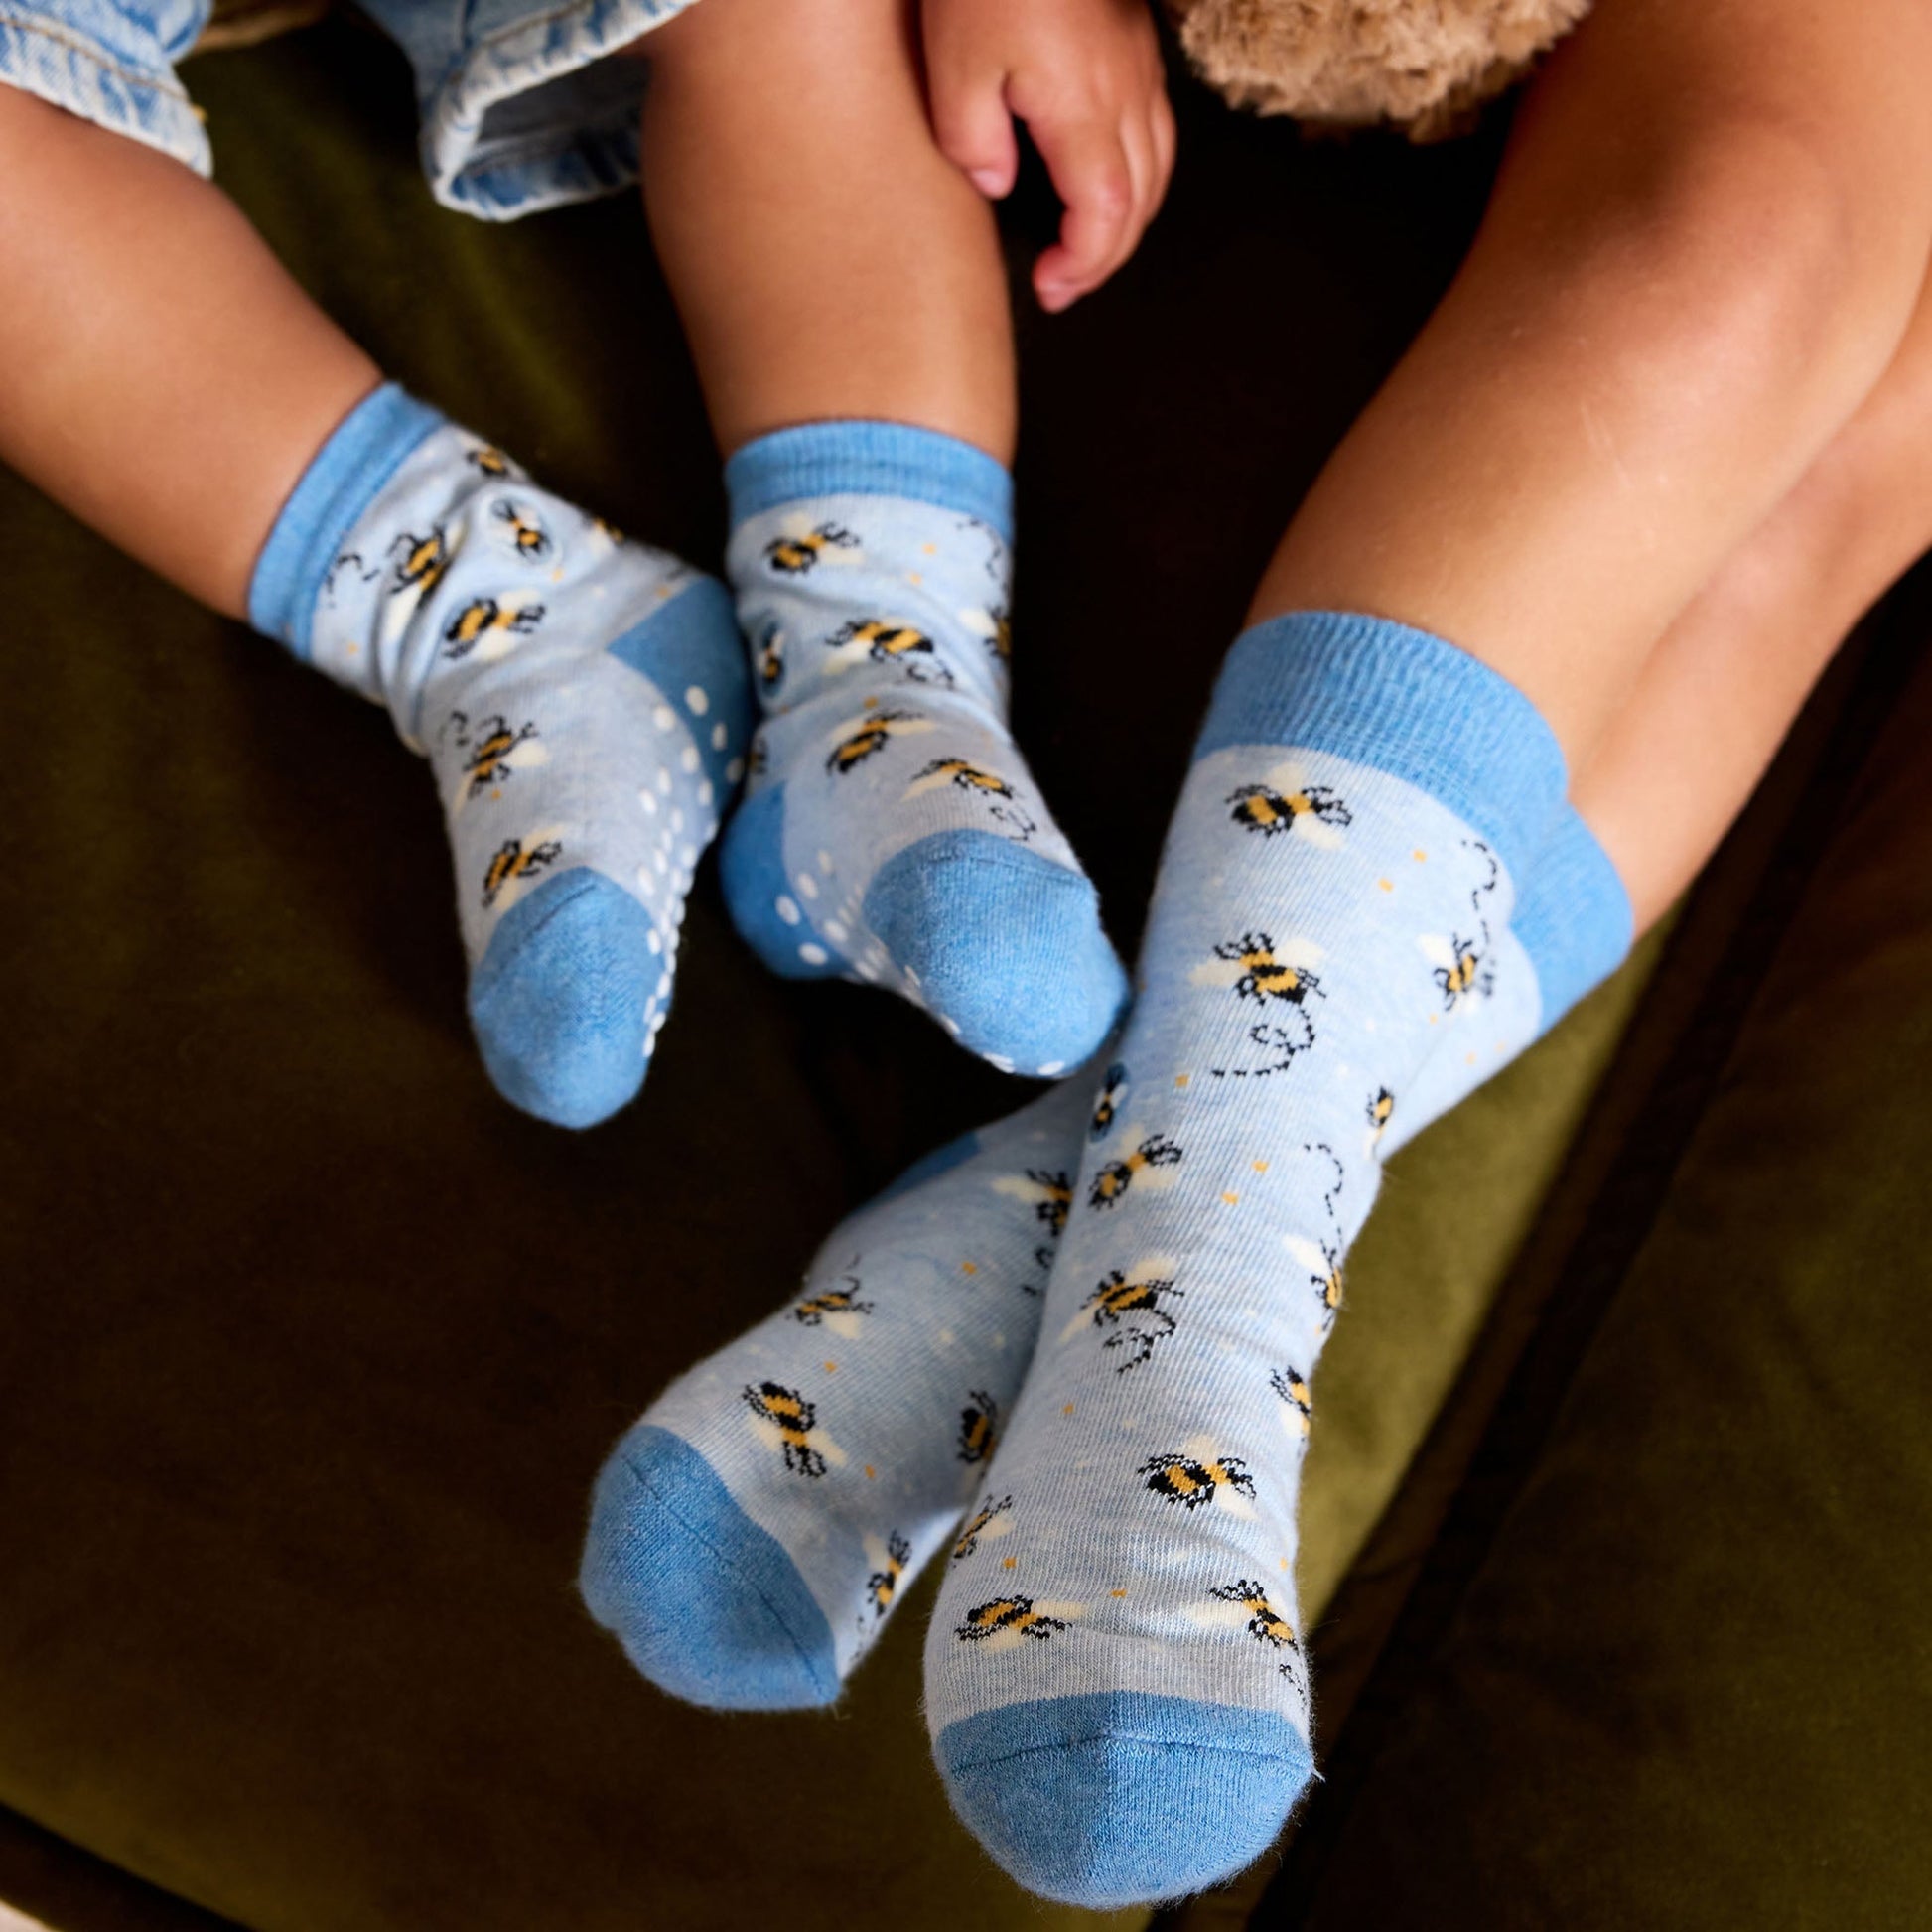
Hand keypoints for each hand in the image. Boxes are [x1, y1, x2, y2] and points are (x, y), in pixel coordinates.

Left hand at [922, 0, 1175, 312]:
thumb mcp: (954, 65)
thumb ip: (972, 141)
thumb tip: (998, 185)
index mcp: (1083, 108)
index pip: (1105, 216)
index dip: (1084, 264)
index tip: (1052, 284)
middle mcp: (1125, 91)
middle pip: (1139, 201)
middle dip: (1105, 255)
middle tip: (1064, 282)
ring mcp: (1137, 64)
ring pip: (1157, 166)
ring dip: (1127, 217)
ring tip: (1086, 244)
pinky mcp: (1134, 41)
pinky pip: (1154, 126)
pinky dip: (1137, 170)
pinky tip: (1106, 176)